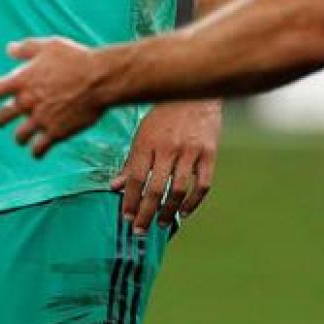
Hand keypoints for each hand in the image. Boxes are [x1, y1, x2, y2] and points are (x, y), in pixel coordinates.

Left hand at [0, 37, 108, 156]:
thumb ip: (26, 48)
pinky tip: (37, 153)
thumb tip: (9, 49)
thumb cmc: (75, 59)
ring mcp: (40, 119)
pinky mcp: (55, 133)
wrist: (99, 80)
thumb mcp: (48, 46)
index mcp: (21, 80)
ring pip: (19, 136)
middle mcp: (26, 102)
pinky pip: (39, 148)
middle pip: (2, 116)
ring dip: (19, 137)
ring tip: (20, 138)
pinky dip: (36, 152)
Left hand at [113, 100, 219, 234]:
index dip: (129, 200)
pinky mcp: (209, 153)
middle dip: (145, 213)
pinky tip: (184, 212)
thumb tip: (114, 186)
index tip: (126, 217)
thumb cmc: (163, 117)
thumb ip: (130, 162)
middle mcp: (167, 148)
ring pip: (178, 190)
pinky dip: (193, 202)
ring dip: (168, 211)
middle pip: (155, 188)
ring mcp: (190, 151)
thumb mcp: (142, 134)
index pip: (135, 178)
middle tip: (139, 229)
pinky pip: (202, 185)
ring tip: (161, 224)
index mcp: (147, 142)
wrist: (193, 94)